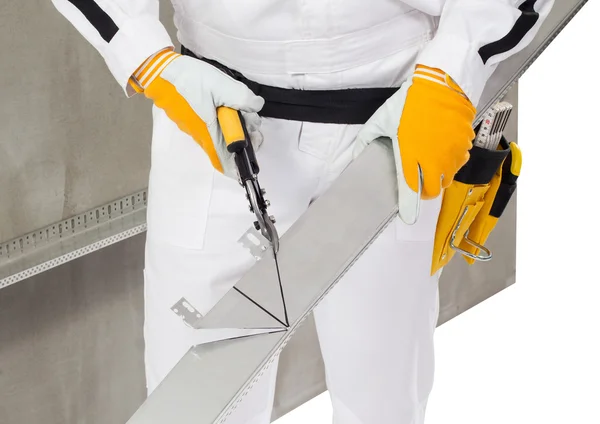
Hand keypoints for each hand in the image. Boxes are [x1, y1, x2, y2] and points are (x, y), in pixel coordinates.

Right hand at [129, 48, 264, 177]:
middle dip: (244, 135)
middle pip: (228, 148)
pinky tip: (226, 102)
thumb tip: (256, 106)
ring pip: (221, 135)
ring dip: (234, 124)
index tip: (253, 143)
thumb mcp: (222, 86)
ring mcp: (195, 129)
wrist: (159, 72)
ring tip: (240, 106)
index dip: (242, 161)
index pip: (226, 163)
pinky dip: (223, 119)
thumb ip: (243, 99)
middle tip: (250, 116)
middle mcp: (202, 137)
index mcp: (210, 135)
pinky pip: (212, 126)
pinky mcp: (192, 120)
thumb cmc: (189, 81)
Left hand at [353, 65, 475, 223]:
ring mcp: (451, 153)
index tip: (407, 215)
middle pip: (432, 190)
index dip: (409, 206)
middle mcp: (433, 160)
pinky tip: (444, 152)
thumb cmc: (409, 102)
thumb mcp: (381, 119)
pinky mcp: (464, 144)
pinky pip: (460, 162)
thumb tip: (355, 155)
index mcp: (410, 156)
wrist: (441, 83)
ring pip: (448, 179)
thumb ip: (366, 140)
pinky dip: (453, 163)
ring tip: (431, 166)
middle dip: (425, 191)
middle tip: (419, 183)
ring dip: (440, 178)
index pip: (411, 190)